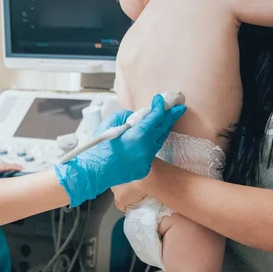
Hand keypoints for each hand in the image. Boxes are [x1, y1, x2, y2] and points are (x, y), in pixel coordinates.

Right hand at [54, 94, 185, 206]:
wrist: (93, 171)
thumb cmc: (98, 147)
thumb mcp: (110, 124)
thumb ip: (127, 117)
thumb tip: (137, 116)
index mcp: (137, 136)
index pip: (155, 117)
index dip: (160, 107)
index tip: (161, 100)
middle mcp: (146, 149)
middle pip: (163, 129)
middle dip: (171, 117)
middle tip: (179, 108)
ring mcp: (146, 160)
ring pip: (159, 141)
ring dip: (163, 130)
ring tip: (167, 120)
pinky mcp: (144, 168)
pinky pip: (151, 153)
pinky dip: (151, 144)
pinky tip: (151, 138)